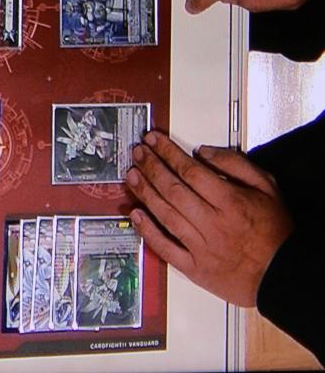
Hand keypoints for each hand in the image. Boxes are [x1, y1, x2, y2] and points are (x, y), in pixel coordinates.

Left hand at [126, 131, 292, 306]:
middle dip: (152, 167)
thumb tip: (205, 152)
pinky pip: (166, 247)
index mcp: (231, 203)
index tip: (154, 141)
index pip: (190, 171)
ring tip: (132, 175)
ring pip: (166, 214)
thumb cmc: (275, 232)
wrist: (283, 275)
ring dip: (145, 193)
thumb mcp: (267, 188)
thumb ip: (236, 165)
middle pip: (173, 189)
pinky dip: (148, 231)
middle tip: (138, 153)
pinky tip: (136, 215)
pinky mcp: (195, 268)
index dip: (168, 153)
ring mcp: (202, 247)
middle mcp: (213, 224)